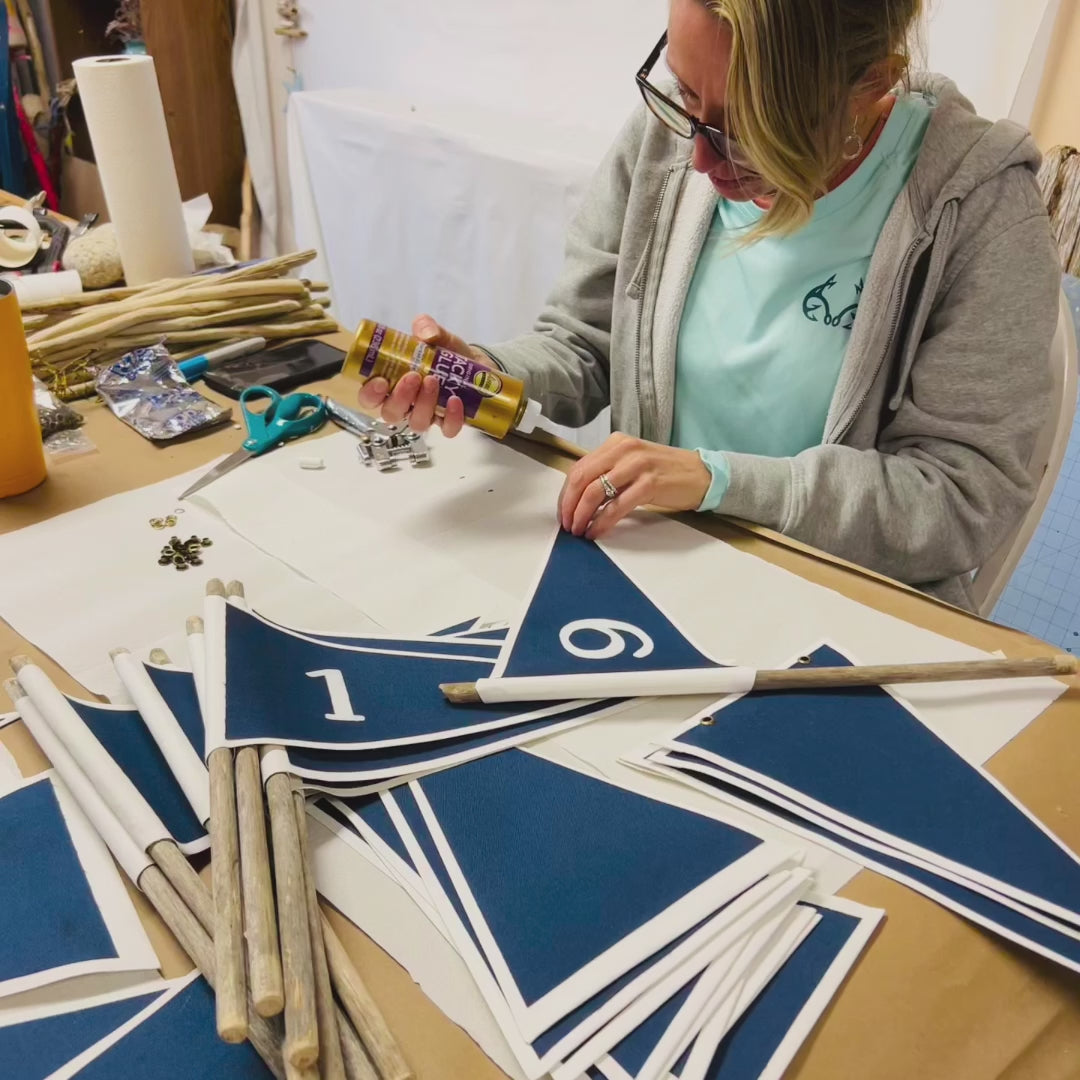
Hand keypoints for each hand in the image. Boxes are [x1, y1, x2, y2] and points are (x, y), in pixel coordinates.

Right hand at [356, 314, 489, 436]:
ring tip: (434, 381)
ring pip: (417, 422)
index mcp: (392, 383)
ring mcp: (427, 414)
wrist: (475, 364)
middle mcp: (406, 404)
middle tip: (413, 377)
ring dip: (423, 404)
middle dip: (400, 397)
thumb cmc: (445, 353)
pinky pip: (447, 429)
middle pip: (391, 413)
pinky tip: (455, 401)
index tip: (380, 381)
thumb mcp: (435, 335)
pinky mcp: (448, 421)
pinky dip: (451, 417)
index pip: (370, 397)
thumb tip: (426, 333)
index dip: (370, 394)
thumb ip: (426, 328)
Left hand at [558, 433, 710, 539]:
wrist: (701, 474)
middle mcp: (624, 450)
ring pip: (595, 492)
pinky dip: (602, 522)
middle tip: (568, 525)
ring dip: (582, 516)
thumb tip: (578, 497)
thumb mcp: (632, 463)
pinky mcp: (649, 484)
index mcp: (616, 443)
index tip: (563, 512)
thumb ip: (608, 472)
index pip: (579, 467)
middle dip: (569, 505)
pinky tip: (596, 532)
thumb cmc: (665, 472)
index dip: (565, 493)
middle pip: (582, 478)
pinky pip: (616, 507)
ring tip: (580, 530)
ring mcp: (637, 465)